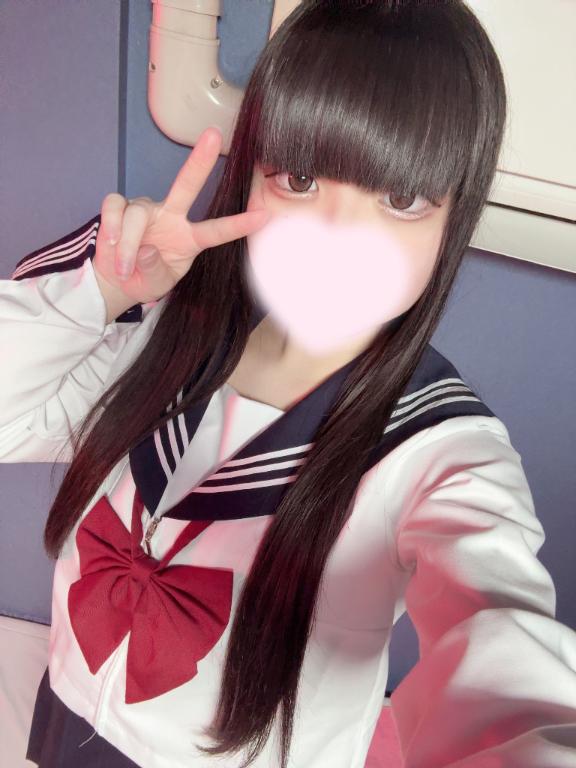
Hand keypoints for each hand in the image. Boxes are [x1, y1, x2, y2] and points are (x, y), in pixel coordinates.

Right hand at [93, 126, 270, 305]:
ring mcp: (146, 210)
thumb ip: (155, 270)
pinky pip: (115, 208)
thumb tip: (146, 249)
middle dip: (199, 161)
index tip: (264, 216)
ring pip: (138, 214)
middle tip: (213, 135)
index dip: (239, 225)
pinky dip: (112, 228)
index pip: (217, 230)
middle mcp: (171, 217)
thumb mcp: (158, 284)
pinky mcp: (120, 207)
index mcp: (189, 238)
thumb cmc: (144, 279)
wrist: (114, 281)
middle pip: (187, 184)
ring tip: (125, 268)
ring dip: (129, 244)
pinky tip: (111, 244)